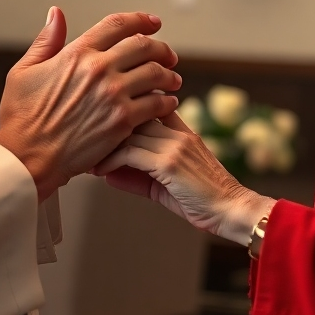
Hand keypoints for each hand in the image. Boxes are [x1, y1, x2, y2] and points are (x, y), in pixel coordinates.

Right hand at [0, 8, 181, 201]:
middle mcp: (99, 69)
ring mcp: (113, 95)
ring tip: (172, 80)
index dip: (140, 20)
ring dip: (169, 75)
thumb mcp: (24, 70)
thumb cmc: (22, 118)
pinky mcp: (123, 121)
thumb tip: (56, 14)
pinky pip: (156, 104)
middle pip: (144, 46)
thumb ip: (46, 40)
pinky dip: (167, 102)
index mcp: (77, 53)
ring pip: (156, 73)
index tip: (152, 22)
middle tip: (168, 55)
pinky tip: (167, 104)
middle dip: (161, 48)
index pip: (118, 25)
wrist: (28, 157)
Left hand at [92, 113, 274, 244]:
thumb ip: (138, 174)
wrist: (232, 210)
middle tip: (82, 136)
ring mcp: (174, 144)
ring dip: (103, 142)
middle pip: (132, 113)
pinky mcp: (170, 162)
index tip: (95, 121)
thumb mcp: (166, 182)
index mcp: (179, 129)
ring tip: (86, 153)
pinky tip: (98, 169)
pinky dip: (110, 160)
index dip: (119, 111)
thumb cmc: (201, 199)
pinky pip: (131, 153)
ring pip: (128, 130)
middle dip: (105, 124)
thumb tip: (106, 173)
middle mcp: (177, 131)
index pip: (145, 104)